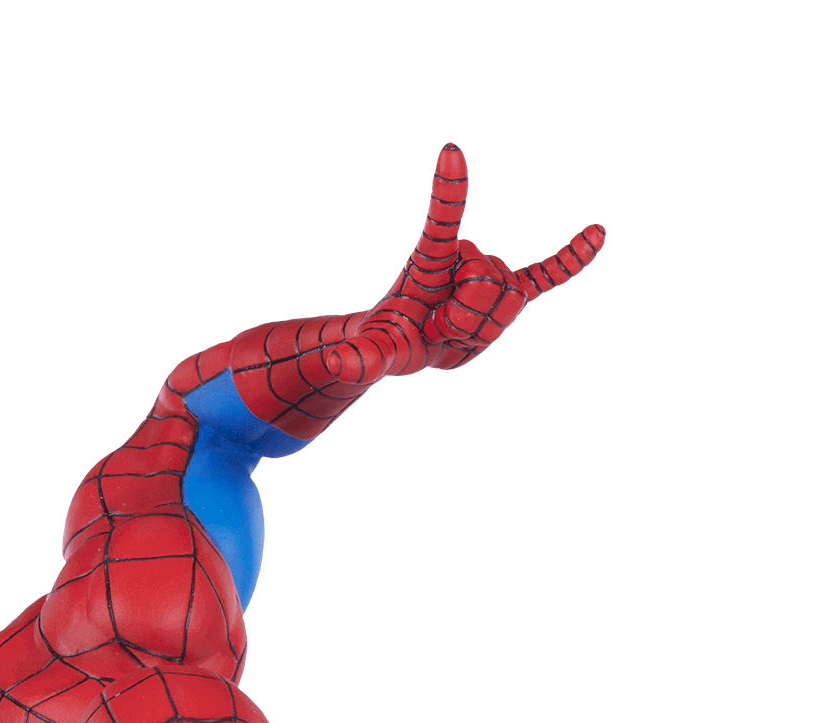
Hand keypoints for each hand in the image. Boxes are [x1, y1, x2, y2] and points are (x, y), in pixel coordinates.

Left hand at [322, 143, 604, 383]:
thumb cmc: (386, 341)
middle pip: (489, 286)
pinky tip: (597, 233)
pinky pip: (545, 276)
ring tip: (456, 330)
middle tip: (439, 327)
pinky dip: (568, 260)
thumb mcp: (374, 354)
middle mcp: (464, 257)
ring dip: (482, 332)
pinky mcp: (508, 292)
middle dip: (466, 321)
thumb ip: (359, 358)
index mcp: (430, 260)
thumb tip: (330, 363)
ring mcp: (488, 274)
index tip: (450, 153)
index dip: (448, 194)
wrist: (408, 345)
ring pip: (509, 303)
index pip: (442, 225)